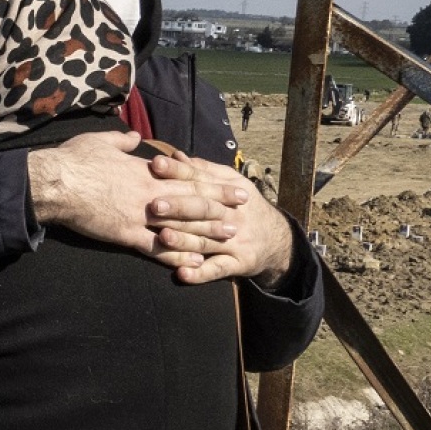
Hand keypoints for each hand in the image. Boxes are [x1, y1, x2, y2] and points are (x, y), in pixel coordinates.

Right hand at [28, 132, 245, 262]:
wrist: (55, 183)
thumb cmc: (75, 160)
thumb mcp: (100, 141)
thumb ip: (122, 141)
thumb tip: (134, 136)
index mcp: (145, 172)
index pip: (187, 177)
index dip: (212, 182)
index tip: (231, 184)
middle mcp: (150, 193)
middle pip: (193, 201)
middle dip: (220, 207)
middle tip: (242, 211)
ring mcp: (140, 216)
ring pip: (183, 226)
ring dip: (208, 232)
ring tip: (229, 237)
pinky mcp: (127, 235)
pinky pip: (158, 248)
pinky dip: (179, 255)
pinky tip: (195, 261)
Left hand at [145, 153, 294, 286]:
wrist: (277, 239)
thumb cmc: (243, 207)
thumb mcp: (231, 183)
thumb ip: (202, 170)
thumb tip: (175, 155)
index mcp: (228, 192)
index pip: (200, 180)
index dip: (178, 172)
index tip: (155, 164)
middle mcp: (231, 216)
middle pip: (203, 210)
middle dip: (179, 207)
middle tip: (153, 205)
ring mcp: (234, 241)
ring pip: (206, 241)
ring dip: (184, 241)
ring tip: (163, 237)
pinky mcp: (237, 263)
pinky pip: (217, 270)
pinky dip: (200, 273)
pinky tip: (182, 274)